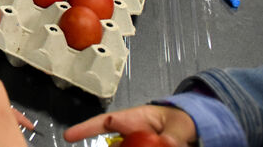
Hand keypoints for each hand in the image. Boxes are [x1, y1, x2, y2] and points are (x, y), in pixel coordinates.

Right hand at [64, 104, 195, 145]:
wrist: (194, 128)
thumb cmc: (183, 119)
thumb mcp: (179, 125)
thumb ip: (173, 135)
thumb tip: (168, 144)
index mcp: (134, 120)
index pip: (105, 122)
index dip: (85, 128)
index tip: (68, 136)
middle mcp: (131, 135)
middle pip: (114, 146)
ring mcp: (137, 146)